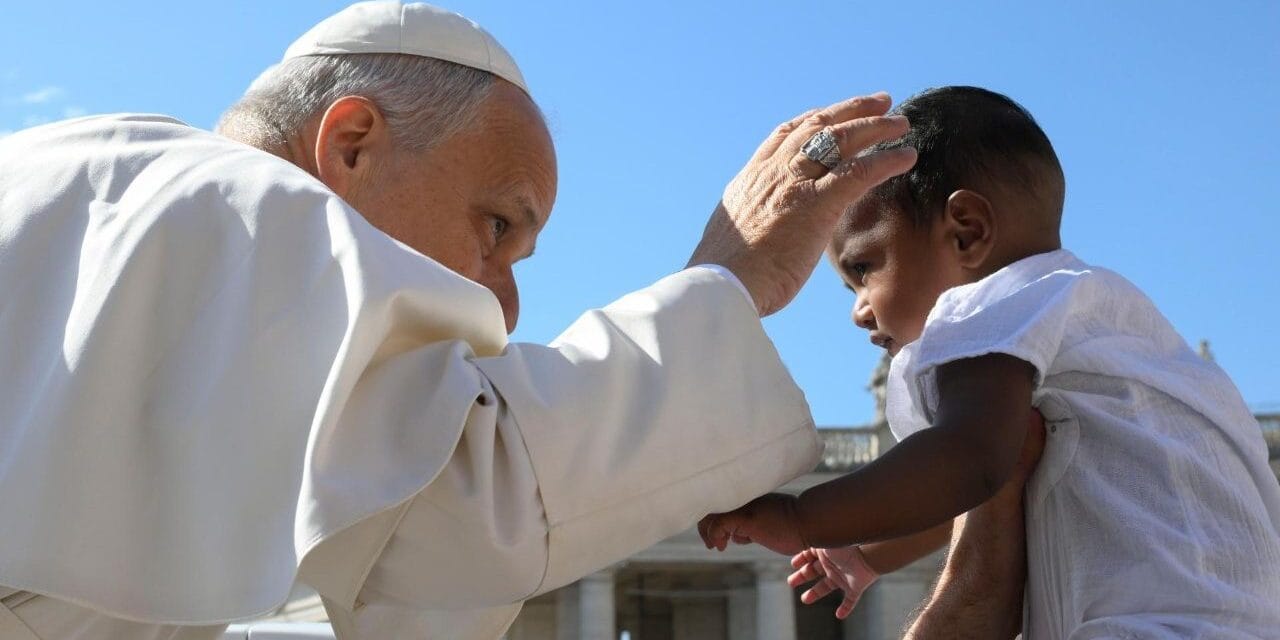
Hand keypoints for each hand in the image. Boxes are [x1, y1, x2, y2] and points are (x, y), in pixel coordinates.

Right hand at [687, 92, 915, 315]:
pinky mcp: (816, 204)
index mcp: (752, 178)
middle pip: (817, 126)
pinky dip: (886, 160)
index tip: (832, 114)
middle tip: (880, 102)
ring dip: (876, 127)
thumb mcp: (735, 235)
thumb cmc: (727, 275)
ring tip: (902, 124)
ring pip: (841, 139)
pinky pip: (859, 171)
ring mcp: (795, 184)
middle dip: (851, 110)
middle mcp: (773, 172)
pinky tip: (907, 157)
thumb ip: (754, 222)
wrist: (721, 285)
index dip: (813, 120)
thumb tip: (760, 233)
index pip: (785, 135)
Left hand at [697, 493, 806, 555]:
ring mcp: (744, 507)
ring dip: (708, 533)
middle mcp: (743, 499)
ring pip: (712, 515)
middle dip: (705, 526)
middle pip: (711, 506)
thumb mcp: (765, 524)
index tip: (714, 536)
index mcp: (747, 499)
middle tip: (710, 544)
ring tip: (714, 546)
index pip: (719, 502)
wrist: (808, 522)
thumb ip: (750, 527)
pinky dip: (715, 536)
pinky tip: (721, 547)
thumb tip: (737, 536)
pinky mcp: (746, 518)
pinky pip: (720, 525)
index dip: (711, 517)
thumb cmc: (791, 527)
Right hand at [788, 546, 879, 619]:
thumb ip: (806, 541)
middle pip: (814, 572)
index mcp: (825, 552)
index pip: (809, 555)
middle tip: (791, 582)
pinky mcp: (855, 588)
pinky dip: (846, 608)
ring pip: (827, 587)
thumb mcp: (820, 541)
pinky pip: (851, 600)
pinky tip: (839, 615)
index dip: (800, 559)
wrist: (868, 554)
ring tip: (804, 600)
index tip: (793, 564)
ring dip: (815, 593)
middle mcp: (834, 564)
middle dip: (802, 576)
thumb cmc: (843, 545)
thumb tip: (793, 537)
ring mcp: (844, 576)